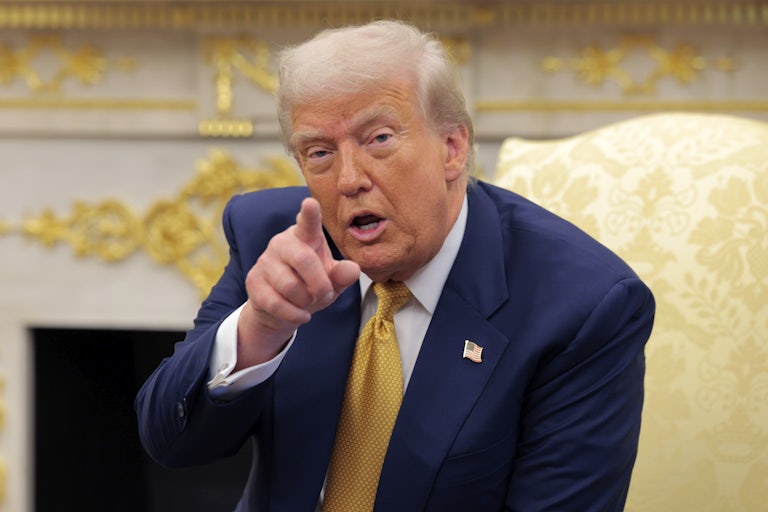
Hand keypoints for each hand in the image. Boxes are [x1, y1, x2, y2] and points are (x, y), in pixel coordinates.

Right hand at [236, 197, 359, 368]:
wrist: (280, 309)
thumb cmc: (310, 286)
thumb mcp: (331, 281)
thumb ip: (342, 275)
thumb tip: (353, 269)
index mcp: (305, 236)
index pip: (307, 222)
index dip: (310, 213)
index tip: (310, 203)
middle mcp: (282, 243)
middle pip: (304, 260)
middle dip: (320, 284)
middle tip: (325, 294)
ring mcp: (265, 261)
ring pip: (290, 285)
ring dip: (306, 301)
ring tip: (309, 303)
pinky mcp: (253, 282)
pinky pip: (276, 302)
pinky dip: (294, 314)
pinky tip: (300, 314)